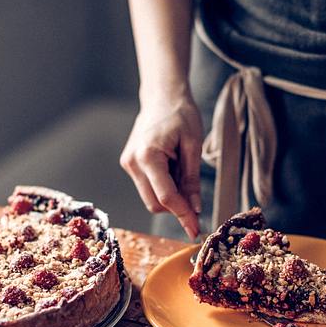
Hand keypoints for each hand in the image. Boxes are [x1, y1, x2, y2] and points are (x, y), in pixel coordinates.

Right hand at [120, 88, 202, 238]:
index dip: (182, 215)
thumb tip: (195, 209)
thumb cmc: (180, 115)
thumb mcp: (193, 146)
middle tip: (196, 198)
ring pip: (151, 198)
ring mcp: (128, 164)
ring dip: (170, 196)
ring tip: (183, 171)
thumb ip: (192, 180)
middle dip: (176, 206)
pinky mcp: (130, 165)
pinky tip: (173, 169)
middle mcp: (133, 163)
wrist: (162, 96)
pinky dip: (164, 187)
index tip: (196, 229)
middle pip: (155, 203)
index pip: (166, 196)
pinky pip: (148, 187)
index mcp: (147, 156)